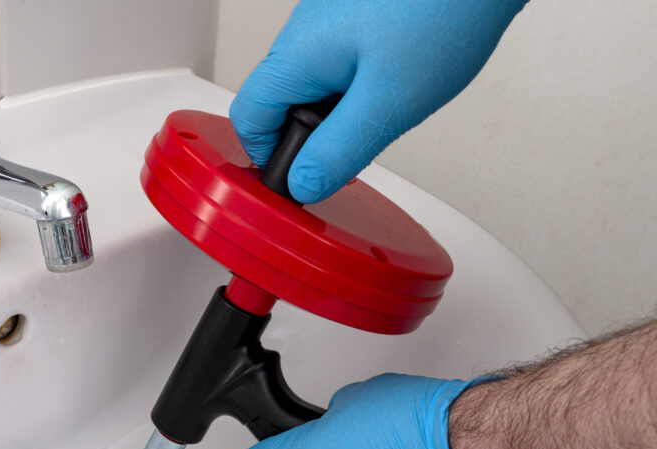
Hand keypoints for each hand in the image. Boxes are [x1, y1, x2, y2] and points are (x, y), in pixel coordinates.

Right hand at [229, 0, 527, 202]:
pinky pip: (341, 62)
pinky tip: (398, 83)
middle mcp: (303, 29)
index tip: (302, 180)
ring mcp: (329, 17)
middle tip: (357, 148)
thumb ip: (338, 150)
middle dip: (312, 137)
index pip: (248, 119)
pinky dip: (361, 85)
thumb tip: (304, 185)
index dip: (269, 158)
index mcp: (297, 52)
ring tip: (387, 109)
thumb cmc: (447, 11)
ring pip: (313, 85)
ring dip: (340, 112)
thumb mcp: (389, 103)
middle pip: (278, 103)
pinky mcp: (358, 13)